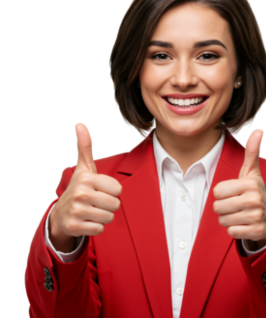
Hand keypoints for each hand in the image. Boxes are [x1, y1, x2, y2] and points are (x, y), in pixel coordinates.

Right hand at [52, 122, 122, 239]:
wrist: (61, 214)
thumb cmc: (80, 188)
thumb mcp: (84, 167)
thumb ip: (85, 146)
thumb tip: (80, 123)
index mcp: (86, 178)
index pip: (118, 190)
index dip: (111, 191)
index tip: (98, 189)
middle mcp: (79, 194)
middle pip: (115, 204)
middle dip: (108, 205)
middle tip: (95, 202)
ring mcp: (76, 211)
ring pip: (108, 217)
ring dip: (102, 216)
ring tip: (90, 211)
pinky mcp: (74, 227)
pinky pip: (100, 229)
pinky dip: (95, 227)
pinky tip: (85, 221)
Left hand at [212, 128, 265, 248]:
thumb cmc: (255, 193)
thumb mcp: (252, 173)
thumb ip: (252, 152)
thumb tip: (259, 129)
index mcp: (251, 184)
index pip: (217, 191)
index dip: (223, 194)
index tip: (235, 193)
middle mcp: (255, 199)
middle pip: (218, 207)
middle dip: (224, 208)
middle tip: (237, 206)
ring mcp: (256, 216)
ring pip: (223, 220)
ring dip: (229, 220)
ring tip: (241, 215)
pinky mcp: (256, 231)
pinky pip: (231, 232)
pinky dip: (236, 230)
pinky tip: (245, 225)